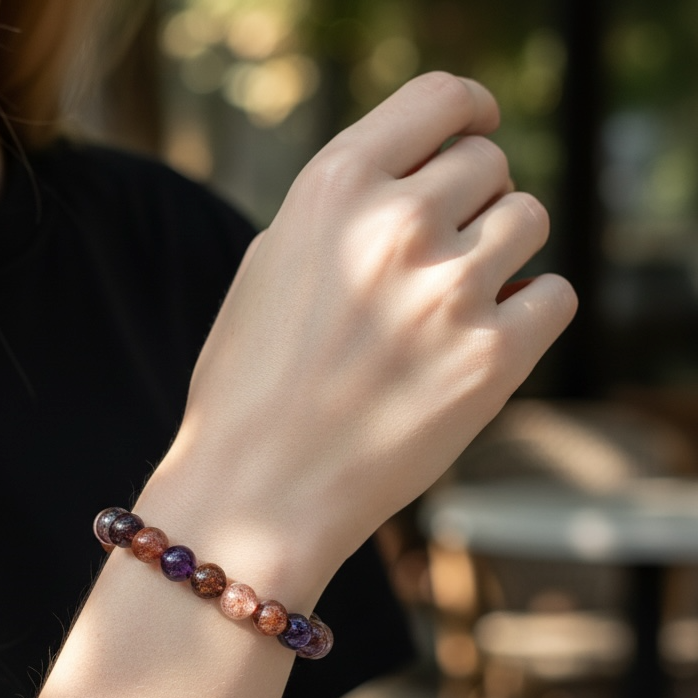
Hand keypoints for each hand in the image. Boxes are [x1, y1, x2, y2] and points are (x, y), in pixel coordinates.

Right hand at [152, 73, 575, 599]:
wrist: (257, 490)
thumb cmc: (250, 384)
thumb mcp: (272, 265)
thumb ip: (345, 209)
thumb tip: (420, 183)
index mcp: (332, 188)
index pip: (439, 98)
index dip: (468, 111)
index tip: (477, 129)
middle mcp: (396, 226)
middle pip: (490, 163)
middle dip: (471, 200)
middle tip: (440, 254)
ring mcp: (450, 292)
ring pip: (529, 219)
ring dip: (500, 251)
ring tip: (454, 303)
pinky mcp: (492, 359)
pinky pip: (556, 295)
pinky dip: (530, 311)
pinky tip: (485, 337)